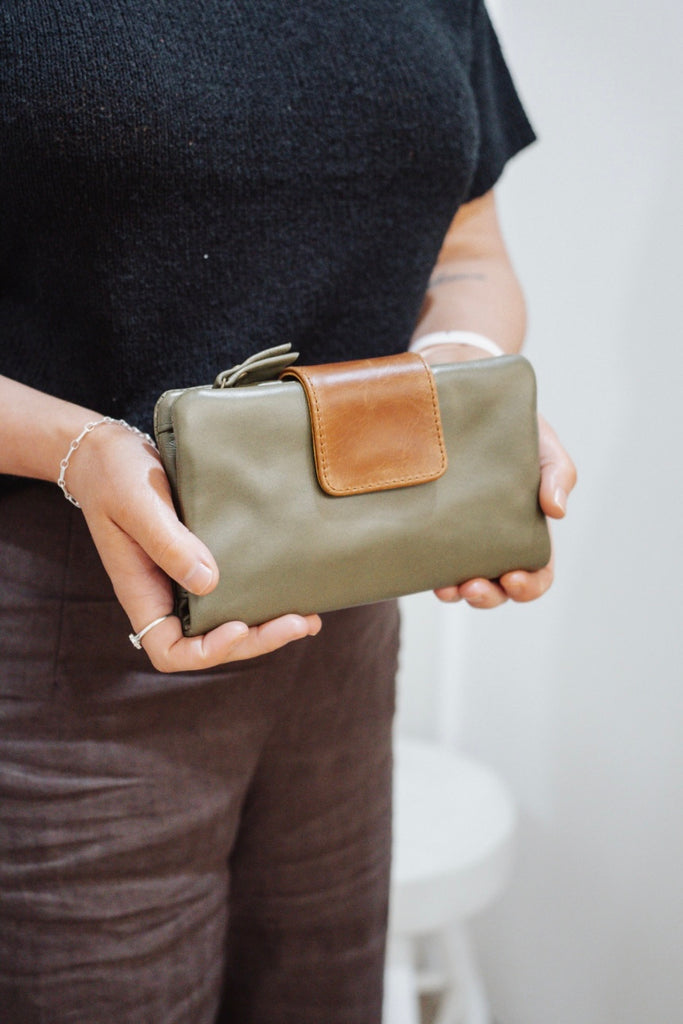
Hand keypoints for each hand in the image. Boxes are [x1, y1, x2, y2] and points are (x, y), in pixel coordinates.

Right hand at [68, 423, 321, 670]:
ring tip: (308, 619)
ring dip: (267, 627)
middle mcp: (166, 594)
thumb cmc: (114, 475)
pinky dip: (263, 598)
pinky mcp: (203, 557)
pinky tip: (293, 590)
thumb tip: (209, 582)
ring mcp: (184, 579)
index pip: (170, 650)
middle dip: (256, 640)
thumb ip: (168, 543)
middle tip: (299, 624)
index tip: (238, 626)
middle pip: (210, 643)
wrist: (109, 451)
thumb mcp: (137, 504)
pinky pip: (233, 591)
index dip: (207, 652)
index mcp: (142, 593)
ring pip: (227, 622)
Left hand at [434, 414, 575, 608]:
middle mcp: (496, 540)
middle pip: (498, 587)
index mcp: (529, 527)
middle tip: (473, 587)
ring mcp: (461, 537)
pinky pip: (430, 561)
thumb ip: (557, 472)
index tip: (513, 579)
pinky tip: (425, 572)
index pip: (538, 571)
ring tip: (448, 588)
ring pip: (462, 583)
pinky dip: (430, 574)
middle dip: (488, 596)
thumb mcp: (541, 443)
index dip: (529, 586)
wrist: (461, 404)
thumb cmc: (512, 428)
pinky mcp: (430, 528)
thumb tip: (557, 511)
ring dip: (458, 594)